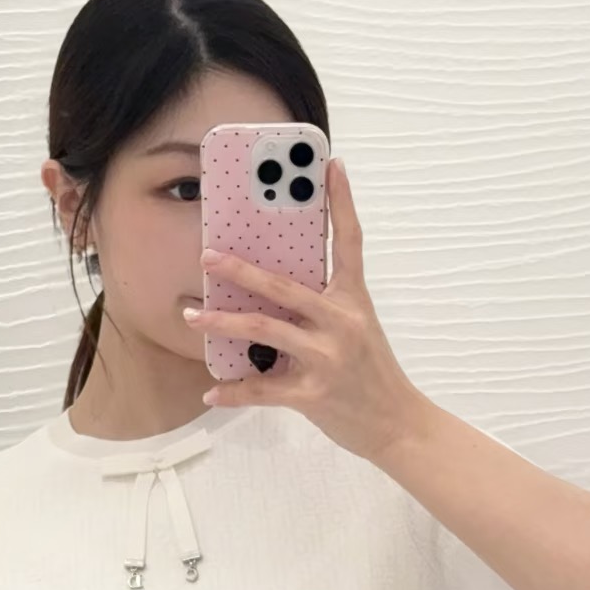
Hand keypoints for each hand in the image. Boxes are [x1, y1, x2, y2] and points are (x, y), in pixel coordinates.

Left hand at [183, 157, 430, 467]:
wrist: (397, 425)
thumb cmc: (373, 375)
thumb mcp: (360, 330)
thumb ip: (325, 308)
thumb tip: (277, 294)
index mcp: (354, 300)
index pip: (349, 241)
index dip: (341, 201)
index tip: (330, 164)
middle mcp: (340, 323)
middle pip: (284, 286)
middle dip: (241, 270)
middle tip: (208, 255)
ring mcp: (326, 358)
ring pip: (264, 331)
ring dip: (222, 323)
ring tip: (192, 315)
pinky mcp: (313, 394)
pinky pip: (263, 390)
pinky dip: (234, 392)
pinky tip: (211, 392)